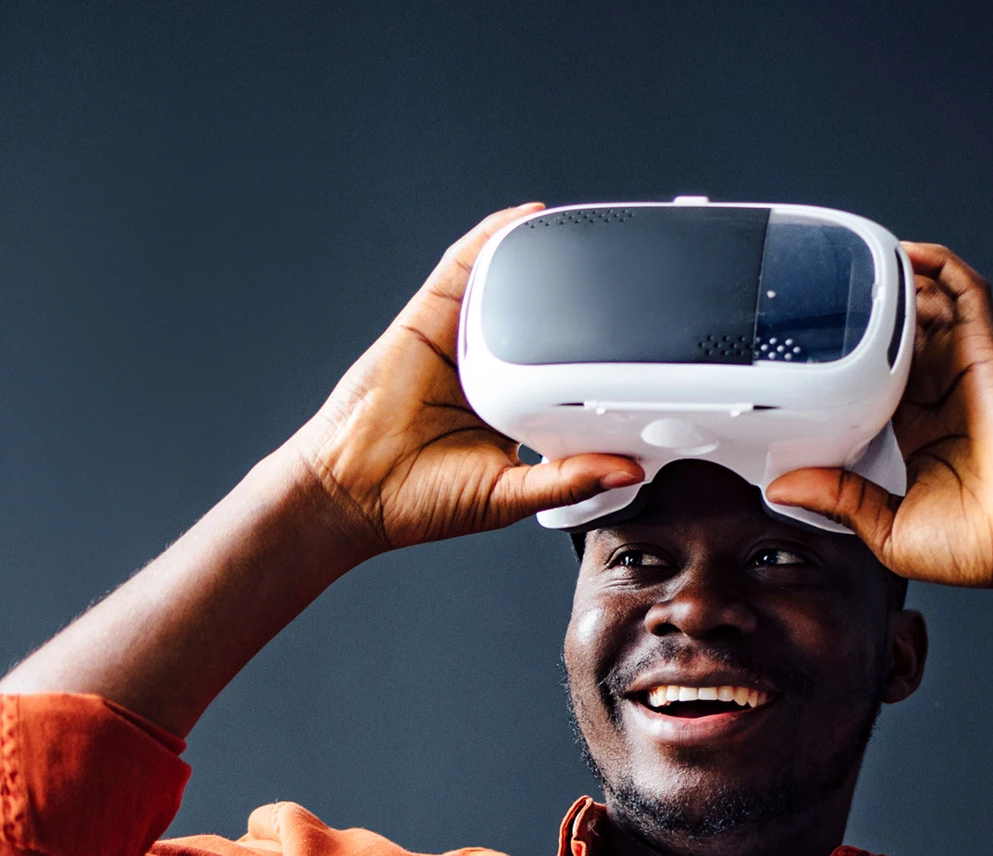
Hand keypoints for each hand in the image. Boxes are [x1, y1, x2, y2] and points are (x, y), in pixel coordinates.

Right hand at [286, 206, 641, 558]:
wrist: (357, 489)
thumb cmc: (421, 499)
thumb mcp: (513, 496)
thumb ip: (570, 479)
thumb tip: (627, 469)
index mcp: (510, 409)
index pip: (560, 370)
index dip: (593, 353)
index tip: (635, 342)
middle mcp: (484, 369)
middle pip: (537, 322)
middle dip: (574, 301)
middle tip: (619, 280)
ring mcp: (456, 340)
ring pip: (505, 288)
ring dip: (541, 260)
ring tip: (584, 236)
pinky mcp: (428, 318)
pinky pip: (463, 266)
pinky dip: (492, 239)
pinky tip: (524, 219)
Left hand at [764, 243, 992, 599]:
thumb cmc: (980, 543)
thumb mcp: (886, 529)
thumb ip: (838, 499)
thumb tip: (785, 487)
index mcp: (916, 437)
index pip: (873, 386)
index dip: (847, 367)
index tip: (811, 359)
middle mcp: (939, 399)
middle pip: (898, 340)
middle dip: (868, 318)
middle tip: (826, 298)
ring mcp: (963, 372)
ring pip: (928, 309)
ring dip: (899, 285)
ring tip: (860, 264)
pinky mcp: (986, 354)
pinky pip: (965, 294)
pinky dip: (940, 268)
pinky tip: (908, 254)